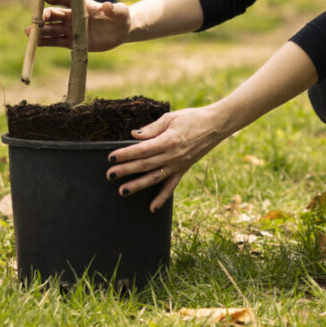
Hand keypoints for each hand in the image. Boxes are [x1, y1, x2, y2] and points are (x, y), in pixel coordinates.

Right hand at [38, 0, 131, 51]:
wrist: (121, 31)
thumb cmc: (120, 17)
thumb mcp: (120, 12)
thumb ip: (114, 9)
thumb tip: (107, 5)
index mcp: (82, 5)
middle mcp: (73, 15)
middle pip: (55, 14)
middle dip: (44, 17)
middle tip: (35, 20)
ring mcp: (71, 28)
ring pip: (52, 29)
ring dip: (41, 31)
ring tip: (29, 33)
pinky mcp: (72, 41)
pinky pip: (56, 42)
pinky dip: (45, 42)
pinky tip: (35, 44)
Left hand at [106, 106, 229, 210]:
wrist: (215, 126)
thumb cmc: (191, 118)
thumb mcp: (170, 118)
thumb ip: (151, 129)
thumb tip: (133, 135)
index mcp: (168, 140)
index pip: (143, 149)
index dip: (126, 154)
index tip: (111, 157)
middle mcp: (172, 155)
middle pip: (145, 164)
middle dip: (126, 170)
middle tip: (109, 175)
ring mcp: (178, 165)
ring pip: (154, 178)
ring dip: (138, 185)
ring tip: (122, 191)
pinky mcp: (183, 170)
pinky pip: (171, 187)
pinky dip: (162, 198)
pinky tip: (151, 208)